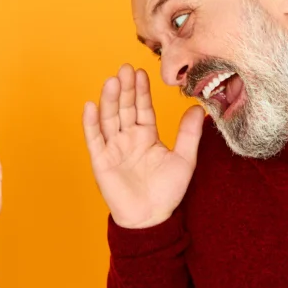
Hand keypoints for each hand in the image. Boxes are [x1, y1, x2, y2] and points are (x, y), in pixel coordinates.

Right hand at [82, 63, 204, 228]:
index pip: (142, 107)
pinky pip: (94, 139)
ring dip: (109, 100)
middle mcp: (128, 138)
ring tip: (112, 80)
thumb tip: (197, 107)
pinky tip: (90, 106)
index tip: (141, 72)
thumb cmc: (167, 192)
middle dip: (124, 88)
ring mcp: (113, 148)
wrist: (151, 219)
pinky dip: (91, 123)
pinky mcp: (101, 161)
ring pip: (109, 119)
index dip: (141, 91)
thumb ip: (189, 134)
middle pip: (124, 108)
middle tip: (125, 68)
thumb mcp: (184, 159)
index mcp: (146, 135)